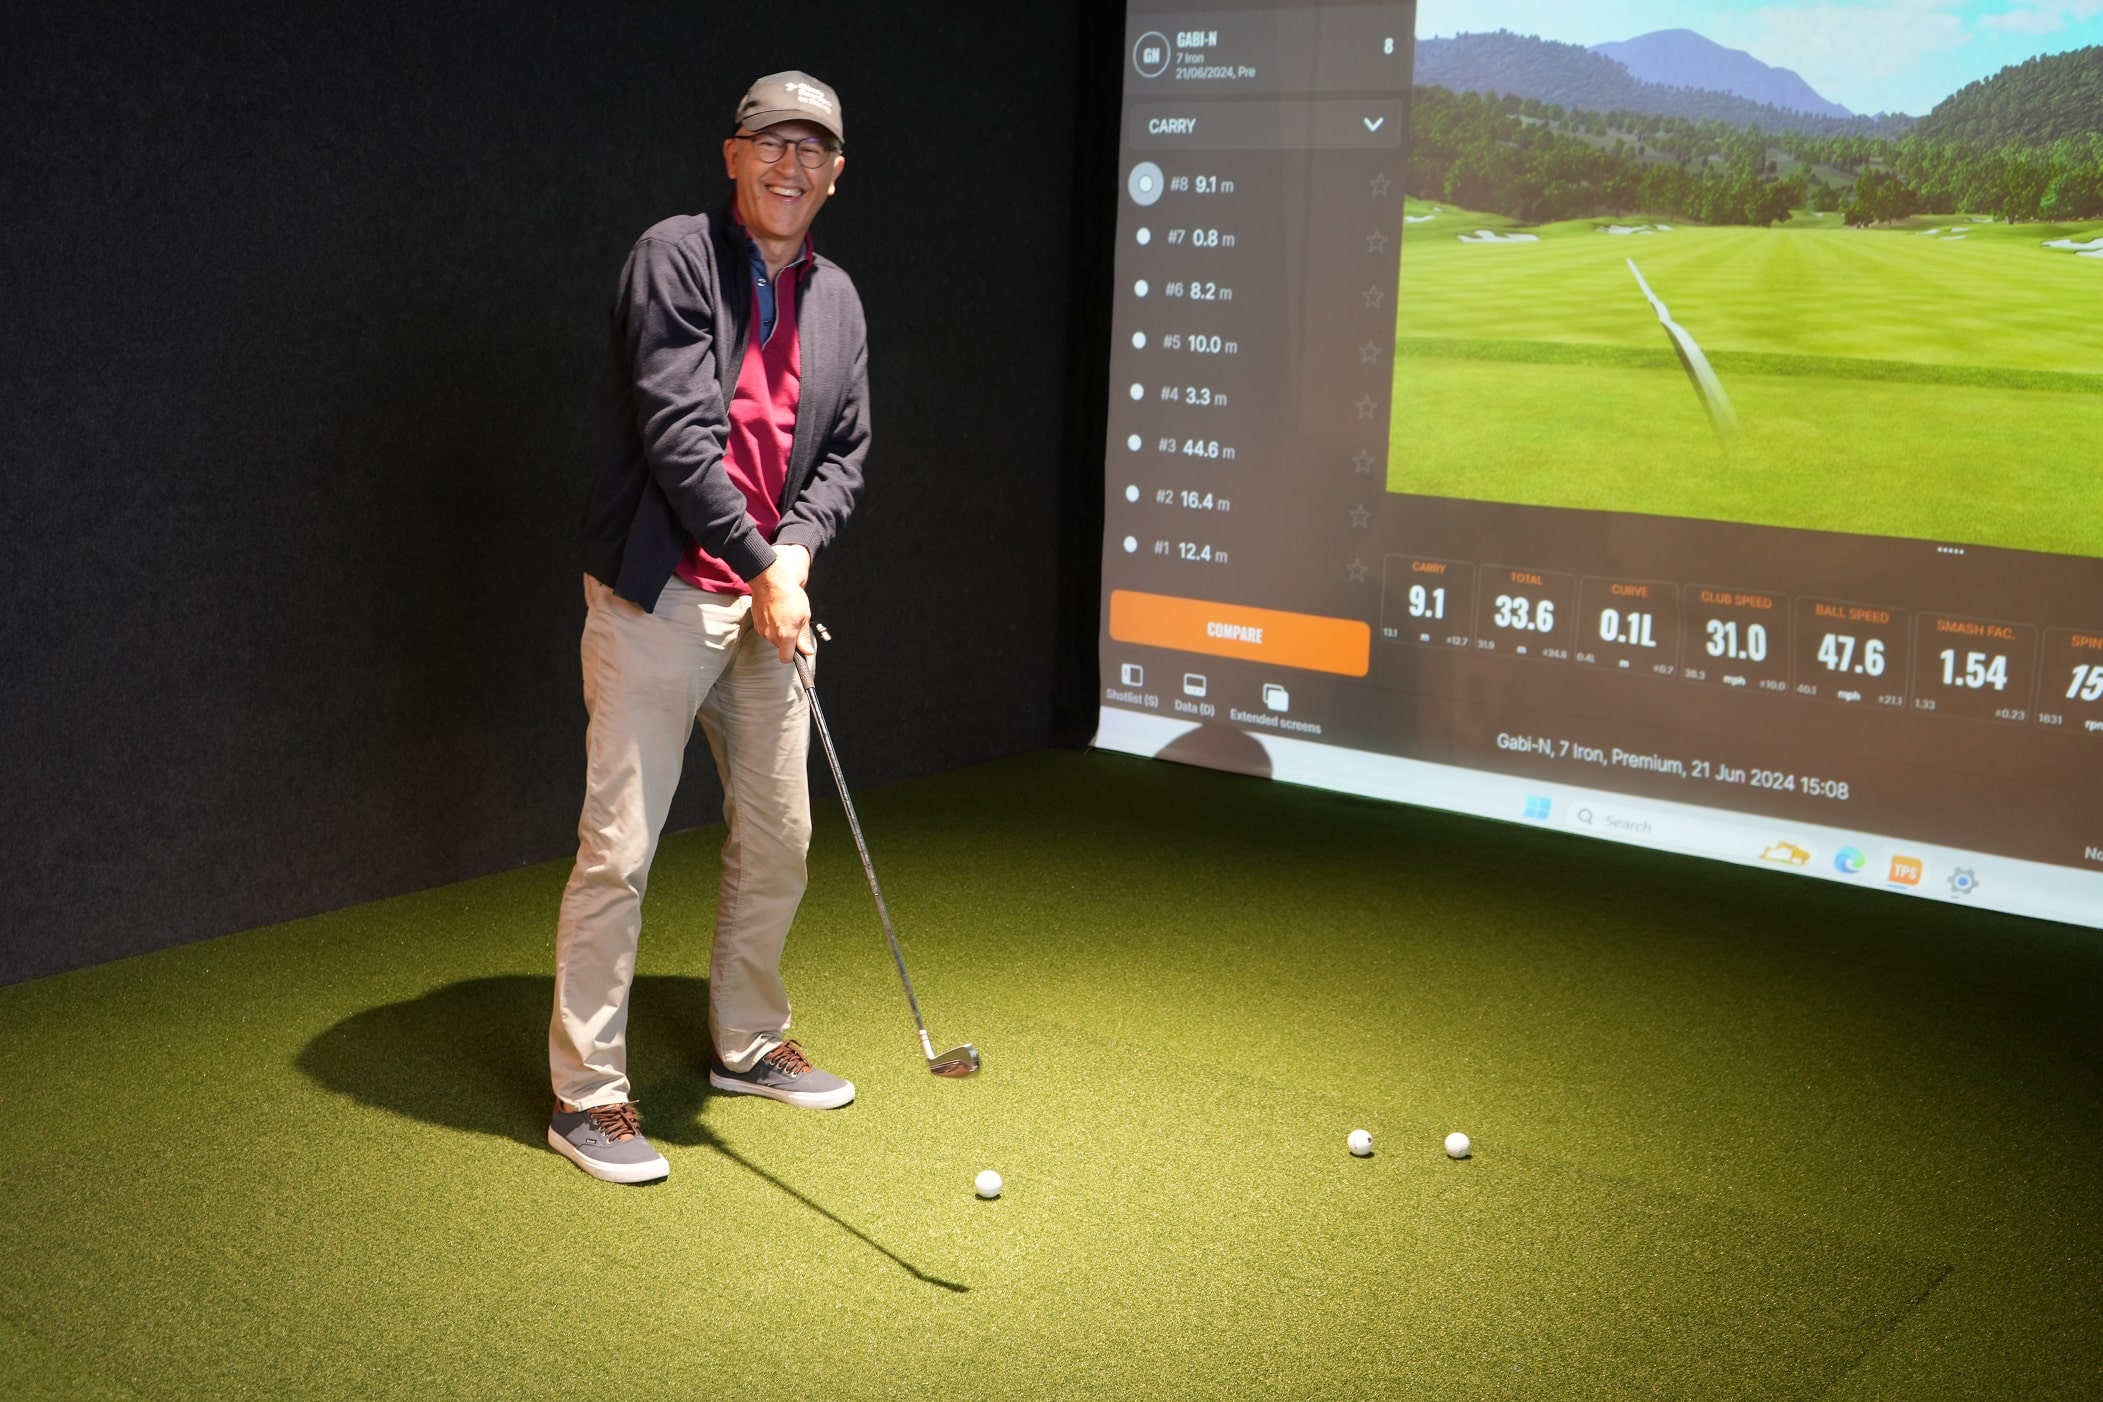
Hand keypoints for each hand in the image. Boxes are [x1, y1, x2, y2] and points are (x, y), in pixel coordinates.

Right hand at [749, 545, 812, 662]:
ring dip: (779, 630)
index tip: (799, 648)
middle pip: (780, 646)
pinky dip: (771, 623)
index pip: (785, 658)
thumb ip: (804, 637)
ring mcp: (761, 629)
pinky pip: (766, 629)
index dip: (793, 655)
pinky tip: (776, 611)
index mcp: (785, 636)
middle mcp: (771, 635)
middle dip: (788, 638)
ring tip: (784, 614)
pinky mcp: (756, 622)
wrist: (770, 581)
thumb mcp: (804, 616)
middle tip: (794, 622)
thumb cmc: (789, 596)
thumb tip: (807, 651)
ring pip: (773, 637)